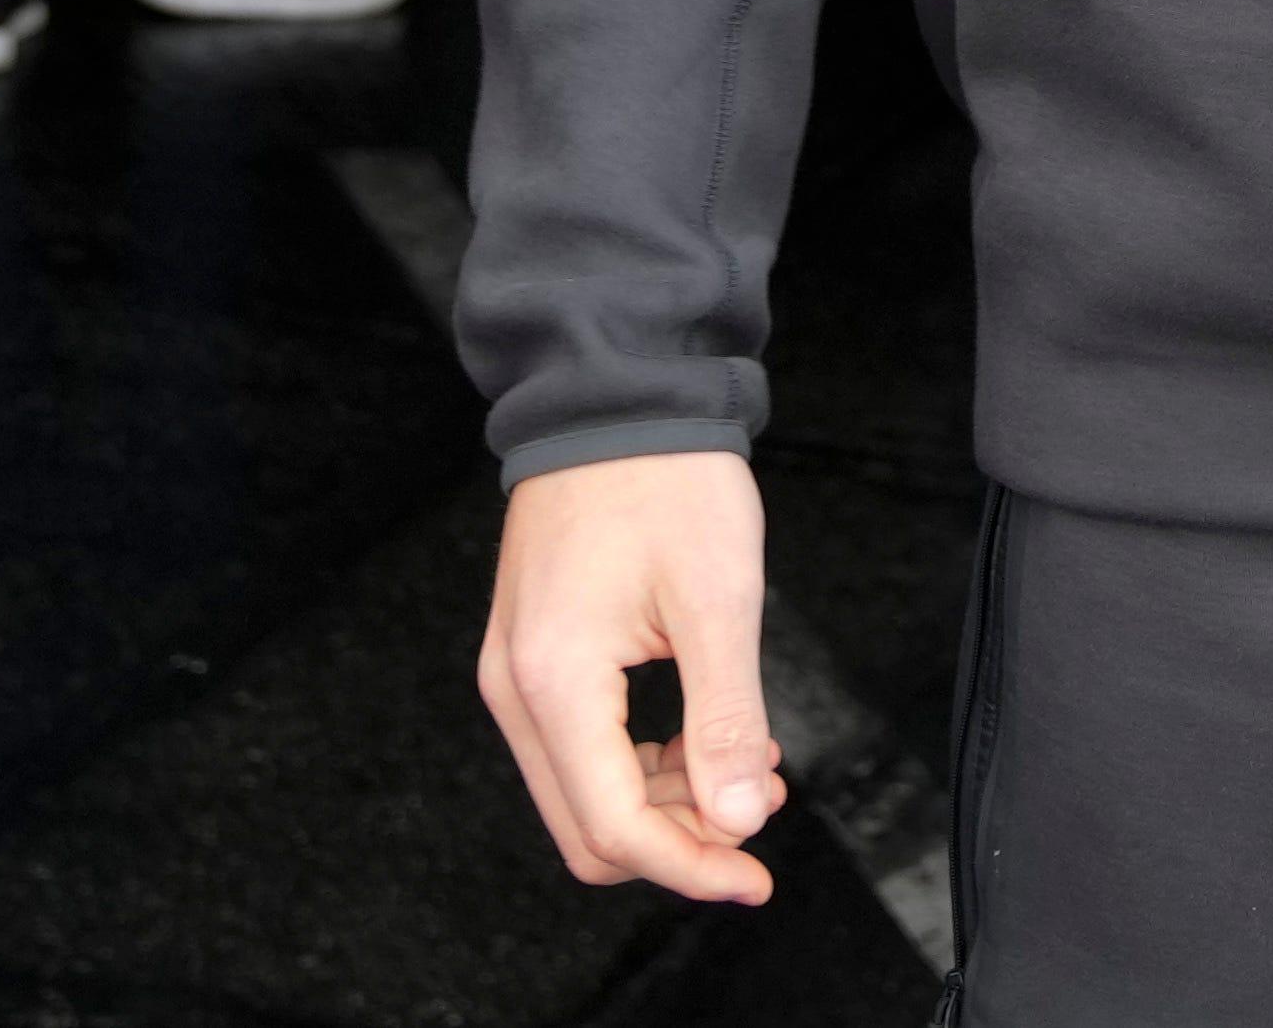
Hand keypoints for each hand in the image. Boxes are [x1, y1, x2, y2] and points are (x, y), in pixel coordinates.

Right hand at [475, 450, 780, 904]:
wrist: (616, 396)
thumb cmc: (665, 479)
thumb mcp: (717, 600)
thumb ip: (725, 721)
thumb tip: (737, 820)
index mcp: (554, 681)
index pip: (613, 826)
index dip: (691, 866)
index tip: (756, 875)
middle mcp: (516, 689)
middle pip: (588, 830)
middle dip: (679, 842)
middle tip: (757, 813)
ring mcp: (516, 673)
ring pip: (584, 794)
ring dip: (667, 803)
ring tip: (748, 765)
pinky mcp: (532, 656)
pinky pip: (581, 747)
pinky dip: (645, 762)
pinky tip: (706, 735)